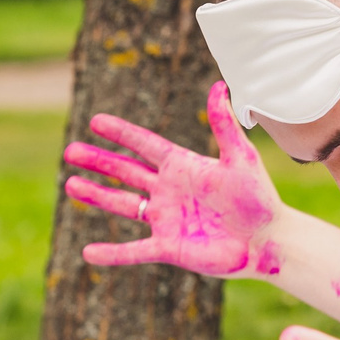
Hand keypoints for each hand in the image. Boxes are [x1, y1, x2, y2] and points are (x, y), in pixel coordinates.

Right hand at [63, 81, 285, 277]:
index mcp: (183, 166)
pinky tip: (87, 252)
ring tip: (70, 185)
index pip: (145, 145)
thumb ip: (224, 125)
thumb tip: (219, 86)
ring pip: (123, 205)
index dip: (121, 134)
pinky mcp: (169, 247)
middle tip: (70, 150)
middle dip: (98, 161)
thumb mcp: (241, 158)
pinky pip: (135, 251)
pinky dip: (112, 253)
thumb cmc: (259, 198)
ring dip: (97, 196)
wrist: (269, 240)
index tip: (96, 121)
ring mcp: (166, 219)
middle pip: (125, 172)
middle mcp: (169, 190)